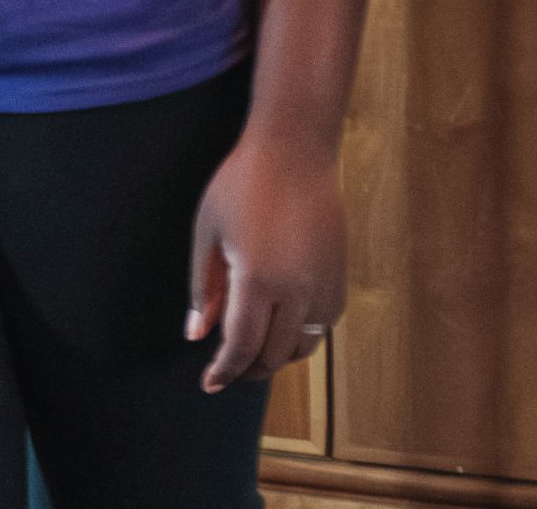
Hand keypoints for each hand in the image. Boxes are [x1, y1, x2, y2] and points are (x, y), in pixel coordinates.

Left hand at [188, 129, 345, 389]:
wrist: (295, 152)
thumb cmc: (241, 184)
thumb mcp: (207, 233)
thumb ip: (201, 288)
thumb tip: (195, 335)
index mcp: (258, 279)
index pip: (242, 345)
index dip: (224, 370)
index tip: (209, 384)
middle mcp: (298, 290)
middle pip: (275, 354)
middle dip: (249, 369)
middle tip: (226, 371)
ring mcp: (324, 286)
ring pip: (303, 346)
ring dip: (277, 357)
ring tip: (251, 353)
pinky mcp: (340, 278)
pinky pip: (322, 326)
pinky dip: (300, 337)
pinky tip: (279, 326)